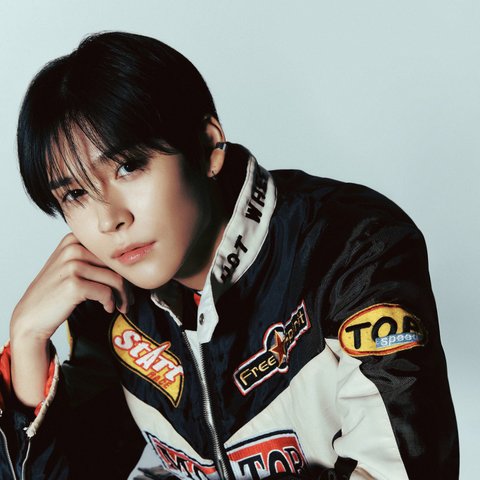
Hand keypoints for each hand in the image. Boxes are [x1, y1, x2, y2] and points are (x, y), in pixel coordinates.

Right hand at [11, 232, 129, 341]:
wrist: (31, 316)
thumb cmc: (55, 292)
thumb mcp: (70, 265)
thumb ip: (91, 257)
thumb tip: (128, 260)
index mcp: (73, 240)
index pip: (111, 251)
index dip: (123, 268)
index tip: (128, 283)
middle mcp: (72, 248)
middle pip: (116, 264)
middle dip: (126, 284)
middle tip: (129, 298)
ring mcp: (72, 265)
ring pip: (115, 279)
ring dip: (122, 296)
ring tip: (122, 305)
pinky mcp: (74, 284)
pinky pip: (106, 292)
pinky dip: (110, 303)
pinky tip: (108, 308)